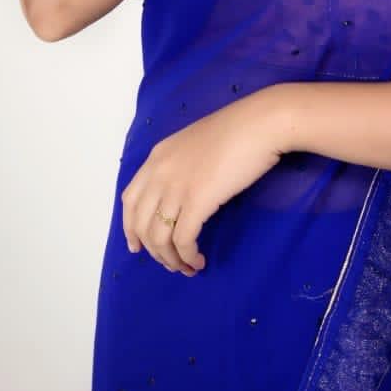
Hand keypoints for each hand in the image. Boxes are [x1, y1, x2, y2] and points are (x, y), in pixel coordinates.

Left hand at [120, 89, 283, 275]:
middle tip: (170, 263)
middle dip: (153, 250)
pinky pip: (183, 240)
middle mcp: (160, 173)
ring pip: (159, 237)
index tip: (138, 246)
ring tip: (187, 267)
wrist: (260, 123)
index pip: (130, 199)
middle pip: (141, 223)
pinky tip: (199, 260)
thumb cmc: (237, 129)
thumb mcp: (195, 142)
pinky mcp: (197, 201)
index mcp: (157, 156)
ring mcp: (177, 187)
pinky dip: (188, 256)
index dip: (130, 227)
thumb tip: (183, 191)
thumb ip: (181, 164)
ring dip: (170, 259)